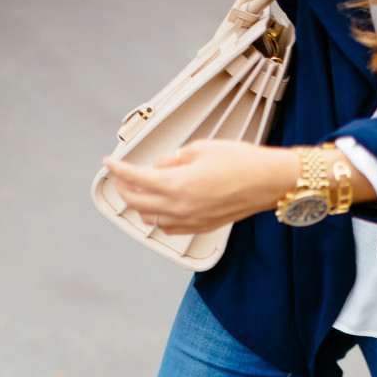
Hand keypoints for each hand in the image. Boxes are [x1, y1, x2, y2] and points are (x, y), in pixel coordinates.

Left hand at [104, 140, 298, 234]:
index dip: (118, 168)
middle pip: (136, 202)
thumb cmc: (240, 162)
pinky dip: (159, 217)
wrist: (267, 182)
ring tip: (143, 190)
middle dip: (123, 188)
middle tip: (121, 177)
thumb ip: (172, 159)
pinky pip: (170, 227)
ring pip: (150, 219)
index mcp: (177, 184)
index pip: (135, 178)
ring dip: (141, 205)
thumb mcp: (200, 148)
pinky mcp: (201, 227)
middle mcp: (180, 207)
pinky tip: (163, 206)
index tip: (109, 162)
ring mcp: (190, 220)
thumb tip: (157, 167)